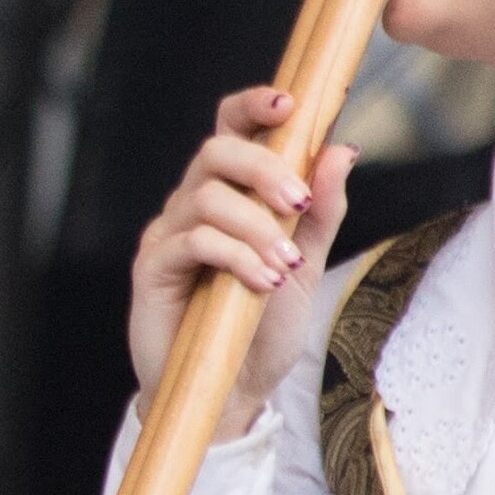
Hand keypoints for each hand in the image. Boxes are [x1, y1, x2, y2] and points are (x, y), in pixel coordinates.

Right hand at [127, 84, 357, 433]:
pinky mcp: (153, 268)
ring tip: (285, 265)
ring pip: (207, 196)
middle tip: (299, 203)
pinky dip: (235, 255)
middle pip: (217, 150)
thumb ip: (321, 208)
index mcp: (230, 192)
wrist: (235, 390)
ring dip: (256, 226)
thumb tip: (341, 149)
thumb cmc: (262, 325)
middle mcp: (193, 202)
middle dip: (264, 168)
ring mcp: (170, 233)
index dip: (254, 106)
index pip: (231, 128)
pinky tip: (262, 281)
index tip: (290, 103)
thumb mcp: (305, 263)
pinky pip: (193, 241)